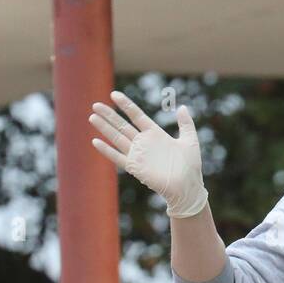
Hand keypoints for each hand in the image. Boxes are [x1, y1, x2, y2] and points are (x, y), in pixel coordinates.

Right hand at [89, 91, 208, 217]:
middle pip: (122, 125)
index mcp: (155, 134)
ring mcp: (138, 155)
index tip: (114, 94)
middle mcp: (144, 143)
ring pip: (117, 138)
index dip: (126, 105)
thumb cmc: (191, 167)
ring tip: (92, 117)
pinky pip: (118, 157)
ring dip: (105, 128)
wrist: (187, 187)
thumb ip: (186, 124)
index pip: (137, 115)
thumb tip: (183, 107)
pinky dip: (107, 150)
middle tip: (95, 105)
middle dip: (109, 115)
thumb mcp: (190, 140)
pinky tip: (95, 141)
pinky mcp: (135, 167)